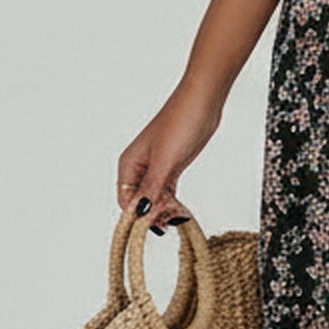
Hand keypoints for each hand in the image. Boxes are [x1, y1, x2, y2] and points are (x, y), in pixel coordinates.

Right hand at [116, 79, 223, 232]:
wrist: (203, 101)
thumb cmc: (180, 123)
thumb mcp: (165, 161)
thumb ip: (152, 189)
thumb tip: (140, 214)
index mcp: (129, 164)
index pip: (125, 201)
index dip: (136, 216)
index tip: (152, 227)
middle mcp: (139, 167)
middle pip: (139, 202)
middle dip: (151, 215)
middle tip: (170, 223)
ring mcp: (156, 167)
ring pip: (154, 198)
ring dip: (163, 211)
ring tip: (178, 218)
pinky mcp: (172, 166)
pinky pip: (167, 191)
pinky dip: (172, 203)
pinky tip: (181, 213)